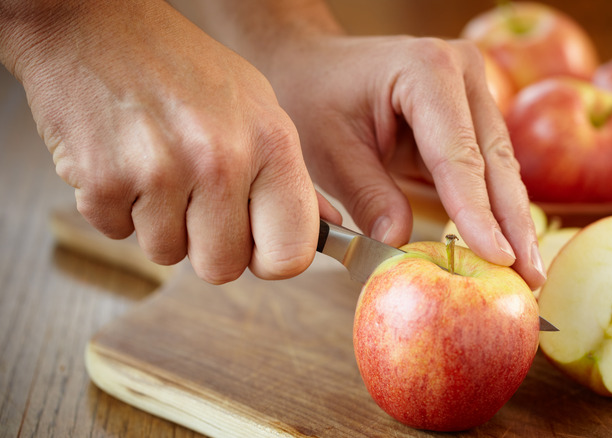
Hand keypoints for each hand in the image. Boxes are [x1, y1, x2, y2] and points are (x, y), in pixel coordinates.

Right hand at [1, 1, 335, 282]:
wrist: (94, 24)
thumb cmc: (181, 69)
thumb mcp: (255, 107)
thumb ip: (289, 175)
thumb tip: (326, 225)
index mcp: (271, 144)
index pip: (290, 254)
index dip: (268, 259)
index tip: (253, 244)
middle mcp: (222, 160)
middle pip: (222, 268)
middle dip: (204, 243)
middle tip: (192, 198)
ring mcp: (162, 171)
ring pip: (166, 255)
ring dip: (157, 223)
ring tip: (155, 166)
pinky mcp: (103, 181)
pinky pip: (116, 234)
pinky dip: (115, 208)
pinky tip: (122, 160)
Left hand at [264, 35, 546, 288]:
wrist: (314, 66)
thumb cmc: (316, 101)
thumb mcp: (330, 151)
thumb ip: (367, 196)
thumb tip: (400, 244)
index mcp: (426, 69)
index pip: (459, 154)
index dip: (478, 212)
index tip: (498, 258)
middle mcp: (462, 72)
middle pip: (495, 160)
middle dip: (513, 224)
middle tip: (531, 278)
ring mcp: (473, 90)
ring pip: (501, 165)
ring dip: (512, 220)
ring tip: (528, 272)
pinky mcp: (472, 114)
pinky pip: (489, 166)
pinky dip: (496, 206)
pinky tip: (507, 246)